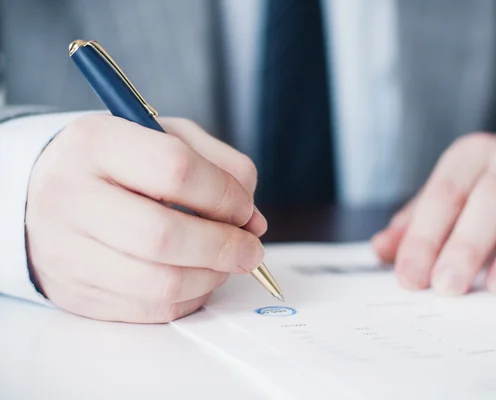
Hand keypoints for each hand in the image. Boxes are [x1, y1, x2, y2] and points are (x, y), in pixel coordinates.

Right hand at [26, 115, 266, 322]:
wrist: (46, 193)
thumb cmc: (119, 164)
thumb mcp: (167, 138)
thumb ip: (220, 166)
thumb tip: (252, 220)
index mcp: (96, 143)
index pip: (175, 170)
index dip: (224, 195)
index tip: (244, 208)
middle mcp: (71, 197)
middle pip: (163, 236)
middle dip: (223, 247)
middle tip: (250, 250)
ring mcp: (65, 251)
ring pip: (159, 283)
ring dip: (211, 277)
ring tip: (224, 262)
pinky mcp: (74, 293)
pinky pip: (149, 309)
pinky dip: (188, 298)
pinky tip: (196, 278)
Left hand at [372, 133, 495, 294]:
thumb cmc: (492, 185)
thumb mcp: (451, 194)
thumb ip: (416, 223)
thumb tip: (382, 251)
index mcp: (471, 156)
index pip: (443, 195)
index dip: (423, 238)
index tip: (409, 278)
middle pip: (493, 197)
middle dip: (467, 244)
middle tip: (447, 287)